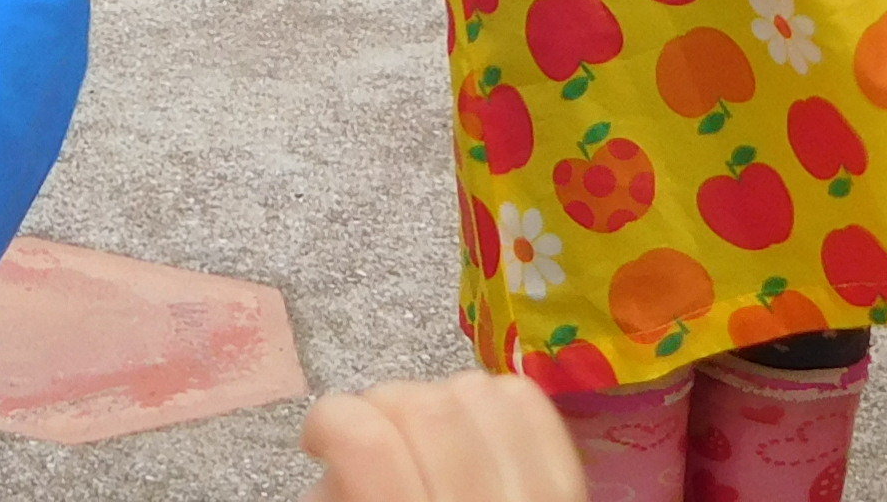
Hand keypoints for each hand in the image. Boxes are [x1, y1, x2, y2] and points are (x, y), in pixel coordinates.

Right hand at [301, 374, 587, 501]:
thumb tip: (337, 462)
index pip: (368, 446)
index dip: (329, 422)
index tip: (316, 444)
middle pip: (423, 409)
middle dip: (378, 405)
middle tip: (365, 439)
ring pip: (476, 395)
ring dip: (434, 401)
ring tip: (419, 439)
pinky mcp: (570, 498)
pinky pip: (528, 406)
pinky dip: (488, 403)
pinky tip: (467, 435)